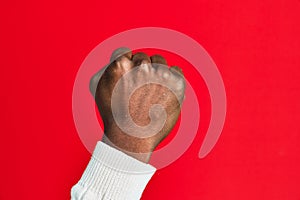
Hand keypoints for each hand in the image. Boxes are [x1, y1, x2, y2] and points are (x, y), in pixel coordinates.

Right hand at [91, 48, 184, 162]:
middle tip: (138, 91)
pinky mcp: (176, 83)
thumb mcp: (98, 87)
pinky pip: (176, 70)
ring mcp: (161, 75)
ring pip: (159, 60)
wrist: (132, 138)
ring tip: (151, 93)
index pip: (125, 52)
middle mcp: (142, 67)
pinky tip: (164, 93)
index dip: (126, 67)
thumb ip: (107, 66)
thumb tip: (122, 56)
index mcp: (121, 65)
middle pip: (143, 57)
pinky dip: (172, 80)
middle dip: (140, 71)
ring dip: (156, 72)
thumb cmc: (114, 115)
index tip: (127, 80)